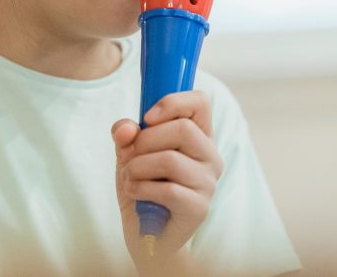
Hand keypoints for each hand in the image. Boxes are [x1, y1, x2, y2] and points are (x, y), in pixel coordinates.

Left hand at [111, 90, 223, 273]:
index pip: (200, 102)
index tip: (147, 117)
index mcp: (199, 136)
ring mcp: (208, 183)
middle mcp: (211, 156)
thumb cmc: (142, 186)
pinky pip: (167, 190)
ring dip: (137, 167)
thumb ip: (125, 134)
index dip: (172, 102)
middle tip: (130, 156)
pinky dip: (140, 188)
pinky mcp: (199, 208)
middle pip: (183, 129)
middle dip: (145, 140)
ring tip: (130, 177)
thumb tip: (126, 129)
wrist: (146, 234)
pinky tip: (134, 192)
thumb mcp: (129, 153)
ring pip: (170, 159)